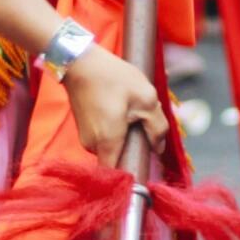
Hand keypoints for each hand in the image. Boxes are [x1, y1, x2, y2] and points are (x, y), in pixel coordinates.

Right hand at [62, 44, 167, 166]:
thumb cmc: (113, 78)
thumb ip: (157, 128)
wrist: (79, 62)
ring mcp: (85, 137)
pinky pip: (103, 139)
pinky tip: (118, 109)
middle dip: (132, 148)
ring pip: (110, 148)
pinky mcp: (83, 129)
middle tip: (141, 125)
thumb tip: (159, 148)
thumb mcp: (146, 98)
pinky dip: (113, 130)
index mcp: (107, 142)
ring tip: (129, 112)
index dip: (131, 176)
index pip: (117, 177)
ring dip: (123, 137)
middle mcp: (92, 145)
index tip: (144, 167)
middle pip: (117, 160)